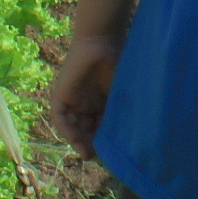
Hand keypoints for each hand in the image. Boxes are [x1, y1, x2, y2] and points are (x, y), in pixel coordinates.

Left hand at [48, 36, 121, 159]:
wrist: (103, 40)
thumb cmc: (120, 63)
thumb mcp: (123, 94)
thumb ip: (125, 114)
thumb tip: (138, 139)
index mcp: (102, 103)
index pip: (101, 129)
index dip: (105, 143)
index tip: (112, 154)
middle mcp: (86, 104)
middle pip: (86, 131)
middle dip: (91, 145)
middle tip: (99, 157)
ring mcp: (73, 100)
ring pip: (73, 127)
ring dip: (79, 141)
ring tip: (88, 152)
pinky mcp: (60, 94)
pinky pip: (59, 117)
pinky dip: (66, 130)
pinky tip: (76, 139)